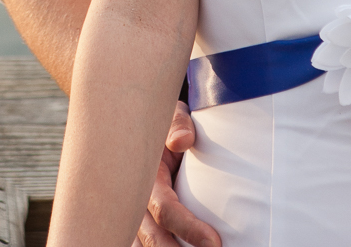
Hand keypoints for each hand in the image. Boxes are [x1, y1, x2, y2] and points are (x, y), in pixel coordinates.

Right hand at [133, 102, 221, 246]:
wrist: (153, 129)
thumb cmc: (170, 126)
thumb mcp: (173, 116)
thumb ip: (178, 124)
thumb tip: (181, 140)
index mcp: (147, 175)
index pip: (165, 209)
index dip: (189, 228)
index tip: (214, 242)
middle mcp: (136, 199)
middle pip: (153, 238)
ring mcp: (136, 216)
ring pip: (144, 246)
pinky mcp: (140, 225)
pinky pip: (142, 245)